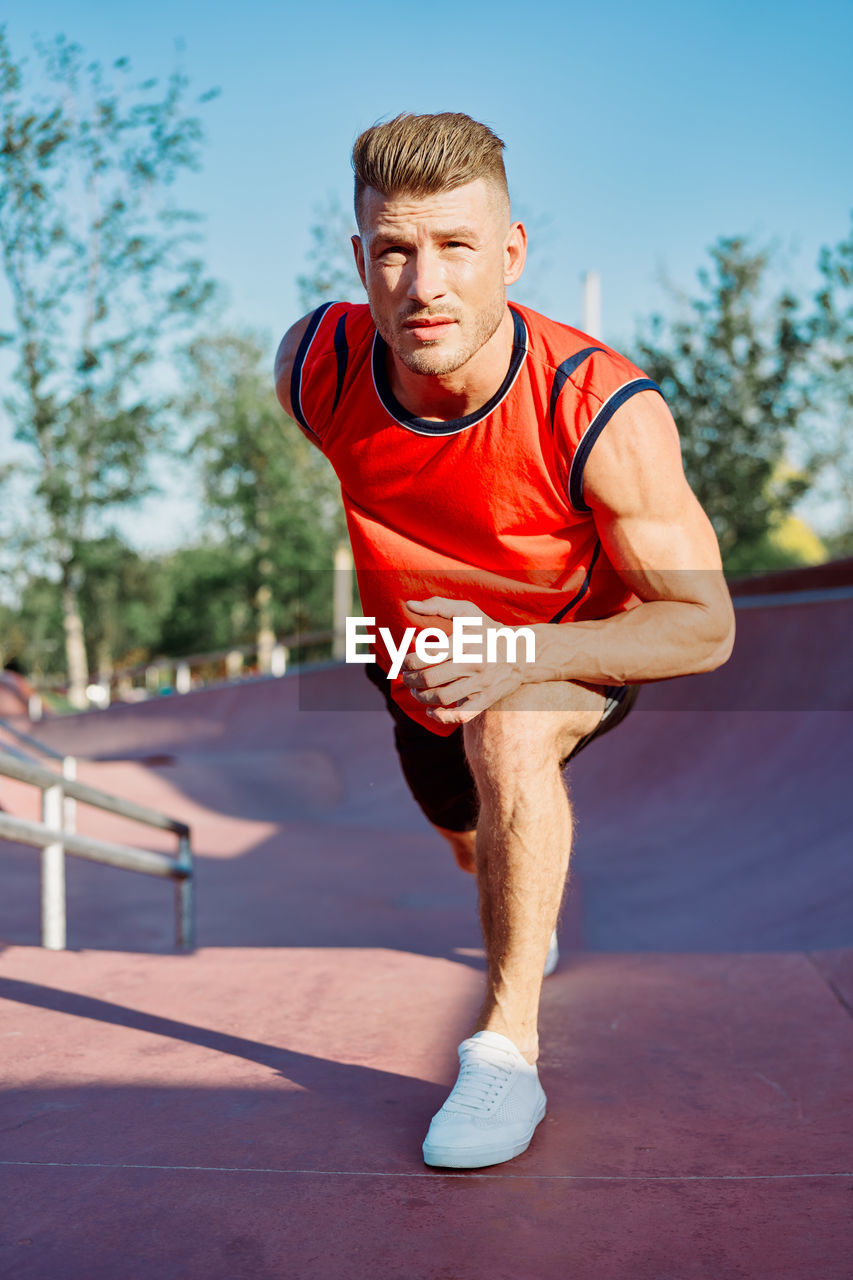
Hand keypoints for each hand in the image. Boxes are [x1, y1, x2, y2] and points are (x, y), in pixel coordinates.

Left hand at [400, 597, 525, 725]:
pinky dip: (442, 717)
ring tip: (416, 691)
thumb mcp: (467, 611)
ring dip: (421, 697)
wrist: (524, 651)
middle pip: (430, 678)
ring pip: (442, 697)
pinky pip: (462, 715)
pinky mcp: (487, 698)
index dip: (406, 662)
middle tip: (405, 678)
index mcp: (465, 641)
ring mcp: (481, 683)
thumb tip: (408, 604)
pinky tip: (432, 711)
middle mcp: (473, 663)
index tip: (401, 663)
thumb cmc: (488, 630)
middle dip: (410, 680)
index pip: (426, 655)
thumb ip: (437, 605)